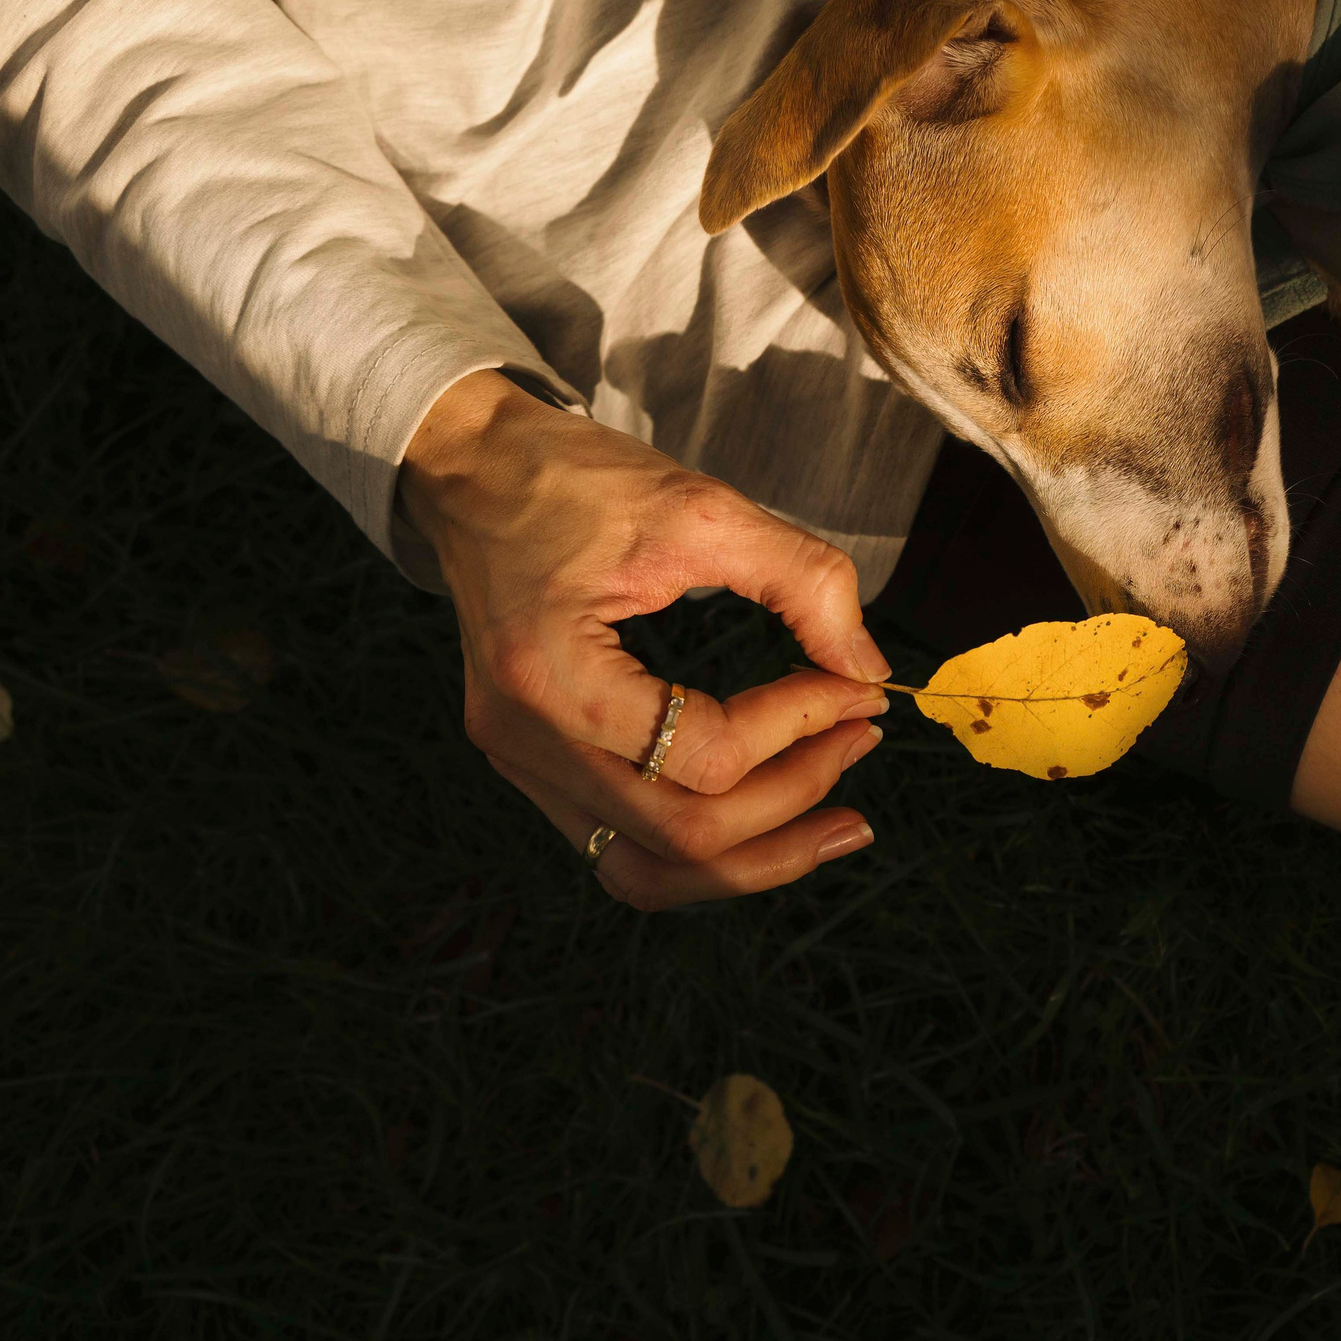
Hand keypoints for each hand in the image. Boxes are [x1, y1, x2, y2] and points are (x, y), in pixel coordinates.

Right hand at [398, 370, 890, 909]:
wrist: (472, 469)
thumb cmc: (573, 479)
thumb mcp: (700, 507)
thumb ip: (801, 581)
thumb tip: (868, 668)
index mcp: (551, 675)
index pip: (704, 753)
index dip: (799, 724)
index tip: (856, 684)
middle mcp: (524, 740)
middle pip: (680, 837)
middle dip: (794, 800)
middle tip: (860, 741)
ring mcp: (520, 762)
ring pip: (647, 871)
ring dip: (752, 857)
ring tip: (835, 823)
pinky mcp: (533, 763)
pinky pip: (623, 845)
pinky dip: (702, 844)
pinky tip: (766, 812)